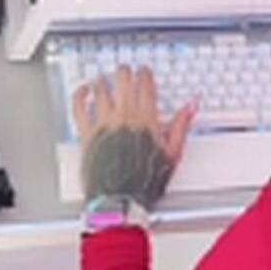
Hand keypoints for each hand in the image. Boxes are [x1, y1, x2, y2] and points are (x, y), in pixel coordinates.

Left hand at [73, 66, 194, 207]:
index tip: (144, 70)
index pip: (145, 85)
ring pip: (101, 88)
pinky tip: (83, 91)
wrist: (120, 199)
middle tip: (124, 70)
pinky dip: (80, 95)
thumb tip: (191, 107)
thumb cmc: (145, 181)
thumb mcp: (172, 154)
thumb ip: (181, 126)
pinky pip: (79, 107)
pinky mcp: (87, 133)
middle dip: (124, 71)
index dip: (144, 73)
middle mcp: (124, 116)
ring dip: (102, 80)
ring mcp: (104, 123)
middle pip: (123, 79)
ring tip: (103, 78)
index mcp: (146, 119)